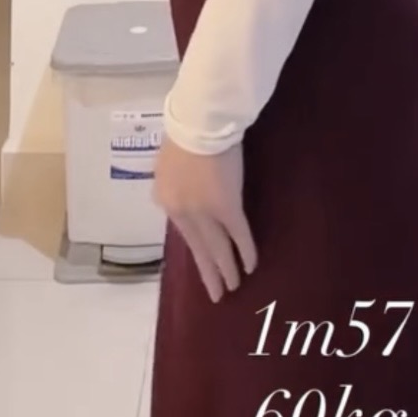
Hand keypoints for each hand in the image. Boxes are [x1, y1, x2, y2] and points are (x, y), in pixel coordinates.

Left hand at [152, 134, 256, 301]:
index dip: (196, 247)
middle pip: (197, 247)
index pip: (182, 231)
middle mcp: (181, 212)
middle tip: (217, 293)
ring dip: (226, 269)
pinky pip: (238, 235)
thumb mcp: (169, 161)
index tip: (202, 262)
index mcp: (165, 199)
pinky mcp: (227, 208)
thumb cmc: (186, 132)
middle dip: (208, 271)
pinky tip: (251, 266)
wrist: (200, 123)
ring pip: (217, 247)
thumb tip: (184, 191)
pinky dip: (245, 252)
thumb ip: (174, 181)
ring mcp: (204, 212)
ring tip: (233, 286)